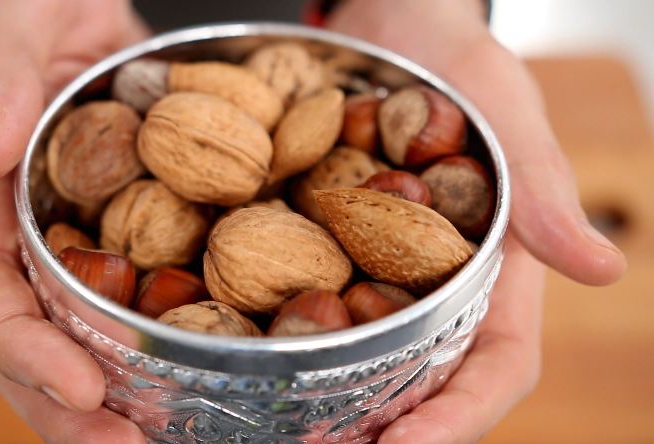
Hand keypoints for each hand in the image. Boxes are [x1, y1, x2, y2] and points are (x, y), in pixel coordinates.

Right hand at [0, 0, 150, 440]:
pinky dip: (150, 345)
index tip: (81, 388)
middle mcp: (28, 238)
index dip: (26, 351)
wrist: (72, 2)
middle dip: (66, 405)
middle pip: (29, 342)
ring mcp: (75, 241)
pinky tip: (187, 378)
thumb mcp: (7, 31)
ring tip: (153, 440)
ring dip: (109, 397)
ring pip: (77, 336)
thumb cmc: (26, 7)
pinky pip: (130, 298)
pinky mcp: (122, 231)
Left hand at [326, 0, 626, 441]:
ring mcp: (380, 270)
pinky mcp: (330, 245)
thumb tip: (603, 269)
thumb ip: (542, 187)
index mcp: (495, 268)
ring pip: (364, 355)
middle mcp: (436, 284)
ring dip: (330, 401)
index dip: (459, 417)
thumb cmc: (460, 59)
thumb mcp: (506, 109)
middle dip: (384, 429)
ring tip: (283, 428)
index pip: (495, 365)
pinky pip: (309, 300)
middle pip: (423, 381)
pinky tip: (245, 353)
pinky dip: (287, 336)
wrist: (390, 22)